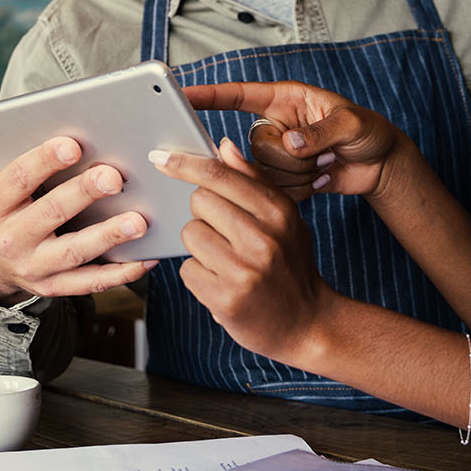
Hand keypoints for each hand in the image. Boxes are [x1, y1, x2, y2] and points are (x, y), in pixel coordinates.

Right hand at [0, 92, 154, 303]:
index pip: (17, 179)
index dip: (43, 161)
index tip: (73, 143)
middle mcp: (10, 238)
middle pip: (50, 215)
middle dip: (83, 195)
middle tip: (115, 176)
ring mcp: (33, 265)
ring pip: (74, 253)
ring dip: (108, 237)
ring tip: (139, 220)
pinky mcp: (54, 285)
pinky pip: (88, 283)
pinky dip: (118, 274)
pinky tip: (144, 259)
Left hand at [149, 138, 337, 364]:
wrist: (308, 323)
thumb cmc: (291, 265)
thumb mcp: (284, 218)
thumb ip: (253, 181)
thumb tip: (223, 146)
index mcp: (278, 212)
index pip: (220, 176)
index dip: (186, 164)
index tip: (161, 158)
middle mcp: (263, 239)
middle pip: (199, 201)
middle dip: (204, 214)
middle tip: (225, 233)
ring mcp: (244, 270)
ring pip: (190, 234)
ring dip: (200, 246)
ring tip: (225, 260)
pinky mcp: (226, 299)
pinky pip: (187, 270)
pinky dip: (199, 275)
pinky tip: (222, 282)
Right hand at [183, 81, 413, 200]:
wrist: (380, 166)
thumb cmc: (369, 132)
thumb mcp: (352, 125)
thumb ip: (321, 132)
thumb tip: (291, 144)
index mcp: (285, 99)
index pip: (239, 95)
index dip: (210, 95)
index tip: (182, 94)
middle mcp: (275, 125)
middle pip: (253, 146)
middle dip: (289, 157)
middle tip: (322, 153)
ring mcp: (277, 155)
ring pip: (263, 173)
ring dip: (299, 175)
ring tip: (325, 163)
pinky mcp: (282, 180)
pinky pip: (274, 192)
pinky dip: (302, 190)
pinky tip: (322, 178)